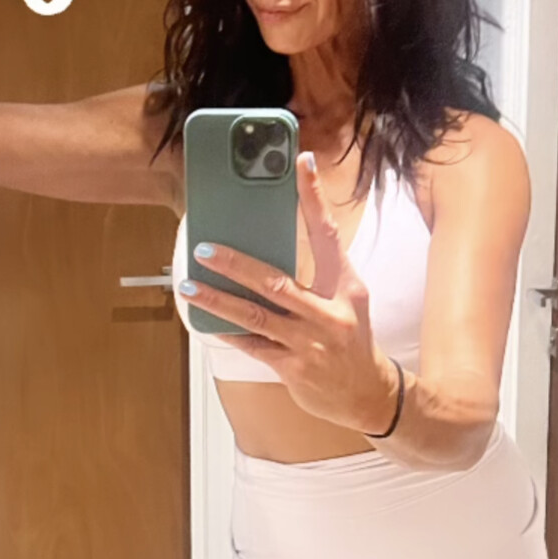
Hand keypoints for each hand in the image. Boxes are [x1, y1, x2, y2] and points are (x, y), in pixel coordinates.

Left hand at [184, 152, 400, 433]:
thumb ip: (318, 274)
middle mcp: (330, 313)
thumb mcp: (348, 300)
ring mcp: (310, 343)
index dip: (314, 198)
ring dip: (218, 301)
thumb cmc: (351, 339)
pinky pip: (253, 346)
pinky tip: (205, 321)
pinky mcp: (294, 369)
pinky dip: (228, 332)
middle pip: (276, 282)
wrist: (368, 395)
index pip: (328, 235)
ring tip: (189, 286)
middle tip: (205, 249)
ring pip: (255, 317)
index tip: (302, 163)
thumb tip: (268, 247)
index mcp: (347, 287)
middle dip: (236, 265)